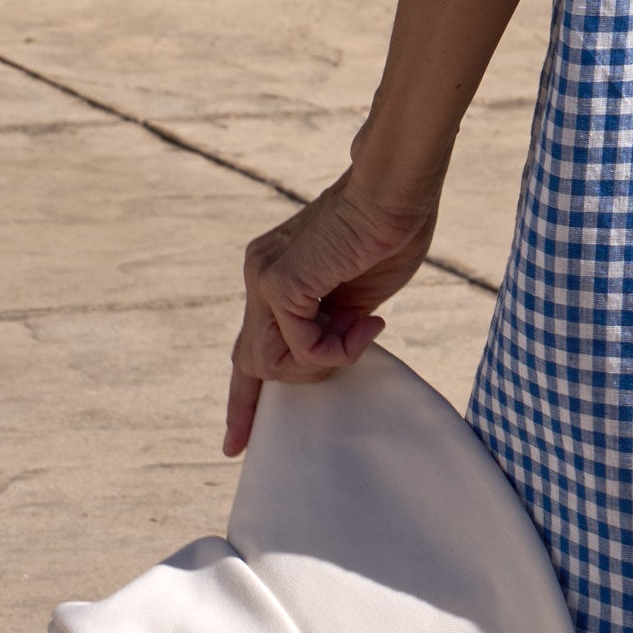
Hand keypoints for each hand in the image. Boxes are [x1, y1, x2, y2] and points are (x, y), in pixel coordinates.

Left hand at [223, 173, 438, 458]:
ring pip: (271, 365)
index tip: (236, 444)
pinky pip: (300, 349)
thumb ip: (330, 325)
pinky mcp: (278, 283)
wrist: (396, 188)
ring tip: (363, 324)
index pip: (246, 347)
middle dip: (306, 374)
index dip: (242, 400)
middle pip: (255, 364)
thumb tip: (326, 355)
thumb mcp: (354, 295)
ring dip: (325, 360)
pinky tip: (366, 319)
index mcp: (274, 272)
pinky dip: (338, 348)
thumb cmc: (390, 230)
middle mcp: (258, 273)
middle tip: (358, 339)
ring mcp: (262, 277)